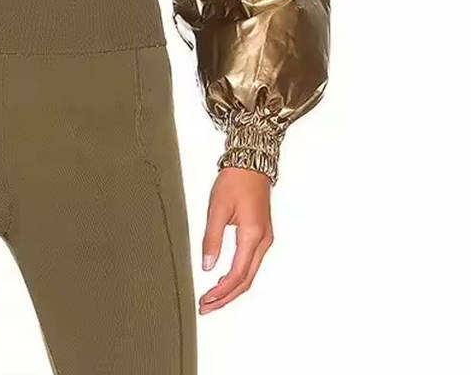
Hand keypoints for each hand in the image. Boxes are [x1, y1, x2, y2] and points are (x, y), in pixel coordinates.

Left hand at [199, 167, 272, 313]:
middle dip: (226, 297)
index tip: (205, 300)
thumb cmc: (235, 181)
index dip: (221, 291)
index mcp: (253, 235)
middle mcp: (263, 241)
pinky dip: (237, 277)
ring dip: (231, 289)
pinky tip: (223, 281)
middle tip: (206, 306)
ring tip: (211, 298)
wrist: (251, 164)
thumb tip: (207, 266)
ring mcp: (264, 240)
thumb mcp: (217, 208)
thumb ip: (212, 238)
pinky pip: (250, 264)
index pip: (237, 274)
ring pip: (249, 274)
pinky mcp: (261, 235)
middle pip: (246, 280)